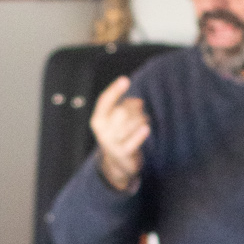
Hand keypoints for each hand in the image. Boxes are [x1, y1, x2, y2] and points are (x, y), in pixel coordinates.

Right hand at [91, 76, 149, 192]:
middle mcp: (102, 131)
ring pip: (130, 124)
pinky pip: (132, 142)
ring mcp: (111, 143)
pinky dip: (139, 134)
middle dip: (134, 108)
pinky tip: (146, 129)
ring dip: (141, 120)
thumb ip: (125, 106)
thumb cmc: (119, 134)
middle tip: (140, 109)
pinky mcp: (122, 153)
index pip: (104, 101)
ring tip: (143, 121)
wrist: (117, 163)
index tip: (125, 80)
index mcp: (98, 119)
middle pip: (121, 111)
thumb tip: (137, 102)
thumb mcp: (117, 119)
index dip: (115, 90)